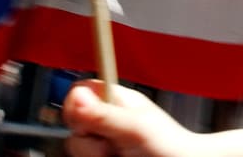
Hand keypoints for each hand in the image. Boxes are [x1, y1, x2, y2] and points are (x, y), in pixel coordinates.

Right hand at [65, 80, 197, 156]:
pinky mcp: (102, 156)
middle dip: (89, 141)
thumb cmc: (170, 146)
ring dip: (95, 155)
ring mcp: (103, 141)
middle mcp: (106, 120)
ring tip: (120, 155)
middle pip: (72, 124)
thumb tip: (77, 97)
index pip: (80, 91)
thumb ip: (105, 114)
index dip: (76, 105)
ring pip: (76, 147)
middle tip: (113, 145)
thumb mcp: (136, 128)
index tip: (86, 122)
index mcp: (115, 101)